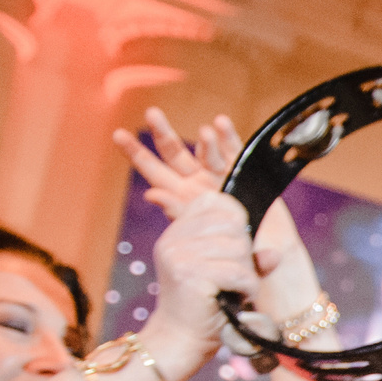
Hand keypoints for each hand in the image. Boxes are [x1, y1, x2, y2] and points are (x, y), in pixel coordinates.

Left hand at [115, 109, 319, 316]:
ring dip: (203, 140)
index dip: (137, 156)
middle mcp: (198, 184)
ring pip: (205, 151)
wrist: (262, 266)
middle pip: (175, 154)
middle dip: (162, 133)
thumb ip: (178, 213)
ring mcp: (221, 178)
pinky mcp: (245, 175)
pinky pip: (235, 153)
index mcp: (181, 200)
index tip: (119, 137)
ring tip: (204, 133)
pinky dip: (228, 139)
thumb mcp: (199, 240)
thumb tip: (152, 194)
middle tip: (152, 114)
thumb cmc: (228, 260)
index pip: (155, 175)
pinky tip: (220, 126)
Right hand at [144, 192, 259, 380]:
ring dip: (247, 274)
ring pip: (239, 248)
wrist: (180, 339)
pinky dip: (247, 288)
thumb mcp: (227, 273)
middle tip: (234, 277)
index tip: (238, 245)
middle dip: (245, 253)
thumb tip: (276, 254)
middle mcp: (174, 237)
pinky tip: (236, 300)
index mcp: (178, 230)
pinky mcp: (189, 273)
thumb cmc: (205, 305)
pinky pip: (239, 272)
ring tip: (233, 290)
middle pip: (233, 224)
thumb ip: (250, 258)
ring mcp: (178, 254)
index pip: (215, 201)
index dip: (236, 219)